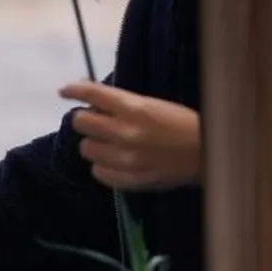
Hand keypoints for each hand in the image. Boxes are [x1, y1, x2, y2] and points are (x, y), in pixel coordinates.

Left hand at [60, 81, 200, 190]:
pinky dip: (103, 166)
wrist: (207, 154)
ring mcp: (125, 158)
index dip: (74, 91)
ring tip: (110, 143)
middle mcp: (125, 132)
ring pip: (86, 149)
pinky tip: (115, 161)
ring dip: (94, 144)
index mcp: (135, 108)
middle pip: (81, 123)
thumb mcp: (154, 105)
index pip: (93, 94)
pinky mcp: (128, 179)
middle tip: (95, 121)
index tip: (64, 91)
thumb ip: (123, 104)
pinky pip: (98, 172)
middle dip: (85, 120)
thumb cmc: (183, 125)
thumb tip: (91, 102)